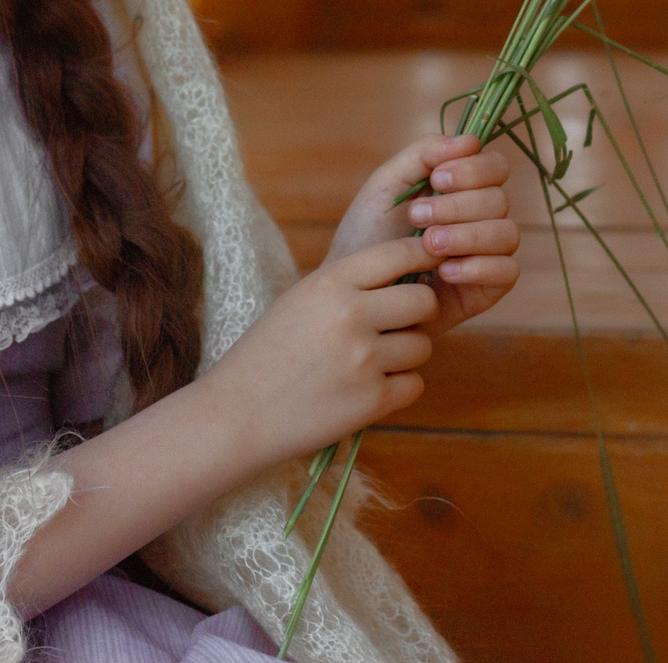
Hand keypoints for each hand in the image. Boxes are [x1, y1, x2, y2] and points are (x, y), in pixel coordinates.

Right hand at [202, 238, 440, 467]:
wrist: (237, 413)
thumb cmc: (269, 352)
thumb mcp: (302, 299)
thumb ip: (349, 283)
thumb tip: (406, 266)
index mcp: (330, 283)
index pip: (399, 254)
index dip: (423, 256)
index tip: (429, 264)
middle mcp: (351, 316)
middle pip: (424, 301)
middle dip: (419, 313)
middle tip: (399, 324)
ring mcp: (364, 360)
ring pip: (422, 346)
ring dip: (406, 355)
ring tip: (371, 362)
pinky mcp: (372, 401)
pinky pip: (414, 384)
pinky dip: (397, 389)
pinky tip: (366, 389)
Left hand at [326, 133, 520, 336]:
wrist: (353, 289)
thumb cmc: (367, 235)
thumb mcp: (387, 185)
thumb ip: (423, 154)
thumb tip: (470, 139)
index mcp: (462, 189)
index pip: (495, 167)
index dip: (473, 169)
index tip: (437, 179)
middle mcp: (481, 218)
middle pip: (499, 200)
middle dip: (457, 206)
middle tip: (417, 218)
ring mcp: (486, 254)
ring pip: (508, 233)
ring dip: (467, 236)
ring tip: (428, 246)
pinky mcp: (487, 289)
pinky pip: (508, 272)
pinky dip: (479, 267)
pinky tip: (444, 272)